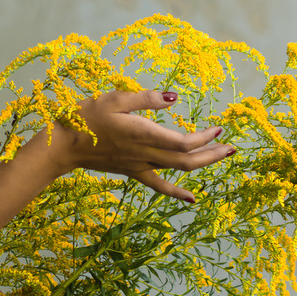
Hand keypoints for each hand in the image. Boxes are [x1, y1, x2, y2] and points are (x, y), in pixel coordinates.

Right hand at [50, 89, 232, 201]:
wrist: (64, 145)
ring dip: (202, 164)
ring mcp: (139, 165)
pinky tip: (192, 197)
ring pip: (177, 170)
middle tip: (232, 147)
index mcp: (143, 134)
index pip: (183, 142)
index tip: (219, 129)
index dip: (204, 138)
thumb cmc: (86, 117)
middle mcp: (145, 153)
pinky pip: (159, 185)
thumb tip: (174, 98)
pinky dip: (177, 191)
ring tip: (221, 157)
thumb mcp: (115, 99)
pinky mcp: (132, 171)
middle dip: (212, 154)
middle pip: (187, 160)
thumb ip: (146, 99)